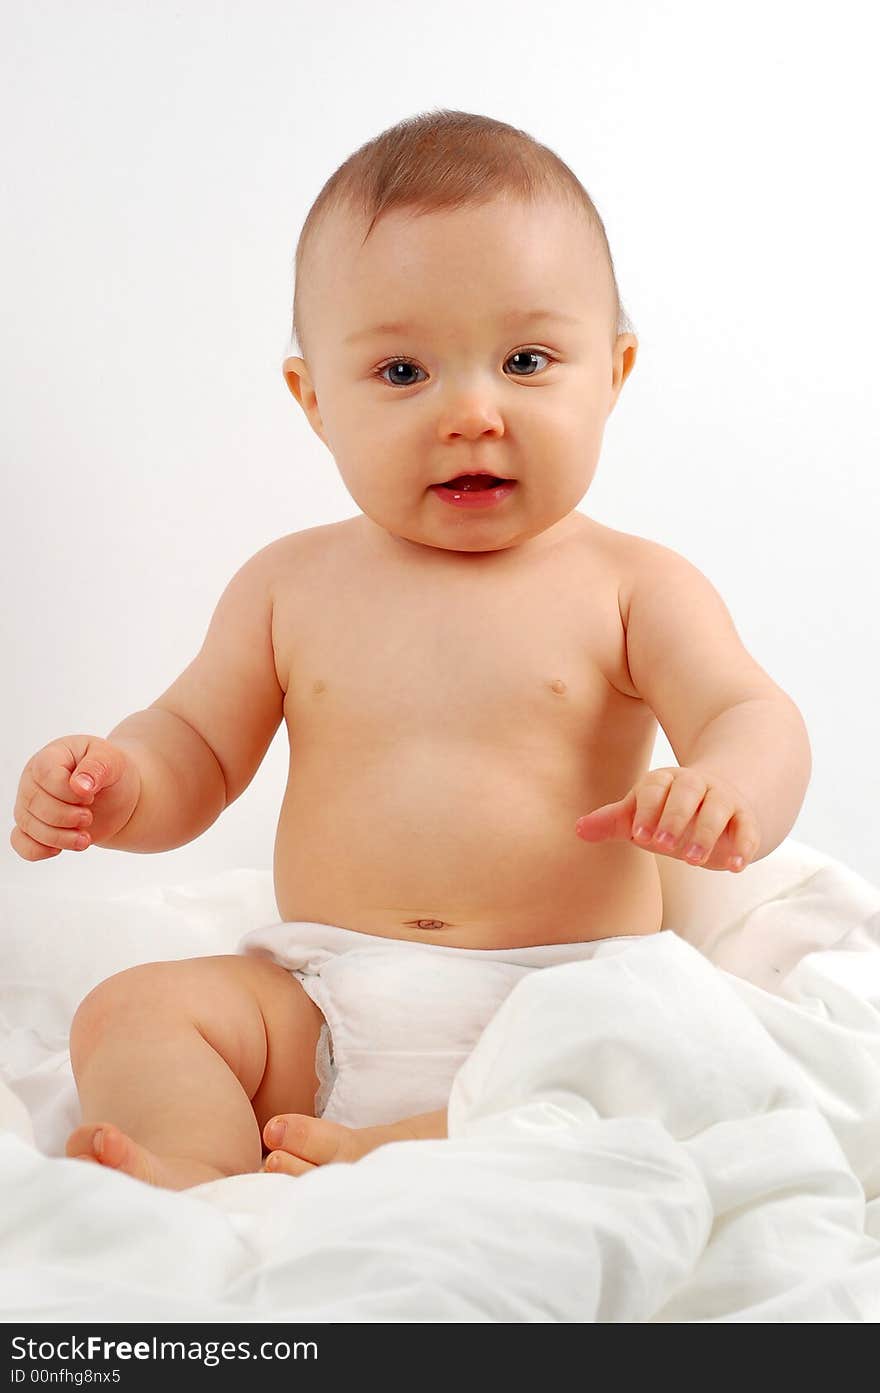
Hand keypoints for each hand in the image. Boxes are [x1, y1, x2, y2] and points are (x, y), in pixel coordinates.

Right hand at [10, 735, 141, 861]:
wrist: (116, 794)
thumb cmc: (110, 771)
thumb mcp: (112, 760)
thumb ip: (97, 767)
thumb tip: (80, 786)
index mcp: (51, 756)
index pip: (45, 773)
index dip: (68, 791)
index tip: (91, 795)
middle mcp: (33, 779)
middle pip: (35, 802)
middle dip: (66, 817)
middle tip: (89, 817)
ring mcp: (30, 804)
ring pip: (28, 826)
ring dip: (59, 838)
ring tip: (85, 838)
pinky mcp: (33, 827)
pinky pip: (21, 842)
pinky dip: (38, 850)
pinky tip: (60, 850)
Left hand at [574, 766, 759, 872]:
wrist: (716, 802)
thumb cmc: (668, 813)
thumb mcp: (640, 817)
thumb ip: (613, 822)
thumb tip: (579, 829)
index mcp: (665, 781)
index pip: (655, 788)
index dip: (647, 810)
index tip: (640, 836)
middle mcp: (695, 784)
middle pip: (687, 792)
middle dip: (675, 818)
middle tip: (664, 847)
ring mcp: (722, 798)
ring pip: (718, 808)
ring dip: (706, 833)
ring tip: (693, 861)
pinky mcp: (745, 817)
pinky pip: (747, 827)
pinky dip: (744, 846)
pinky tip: (735, 867)